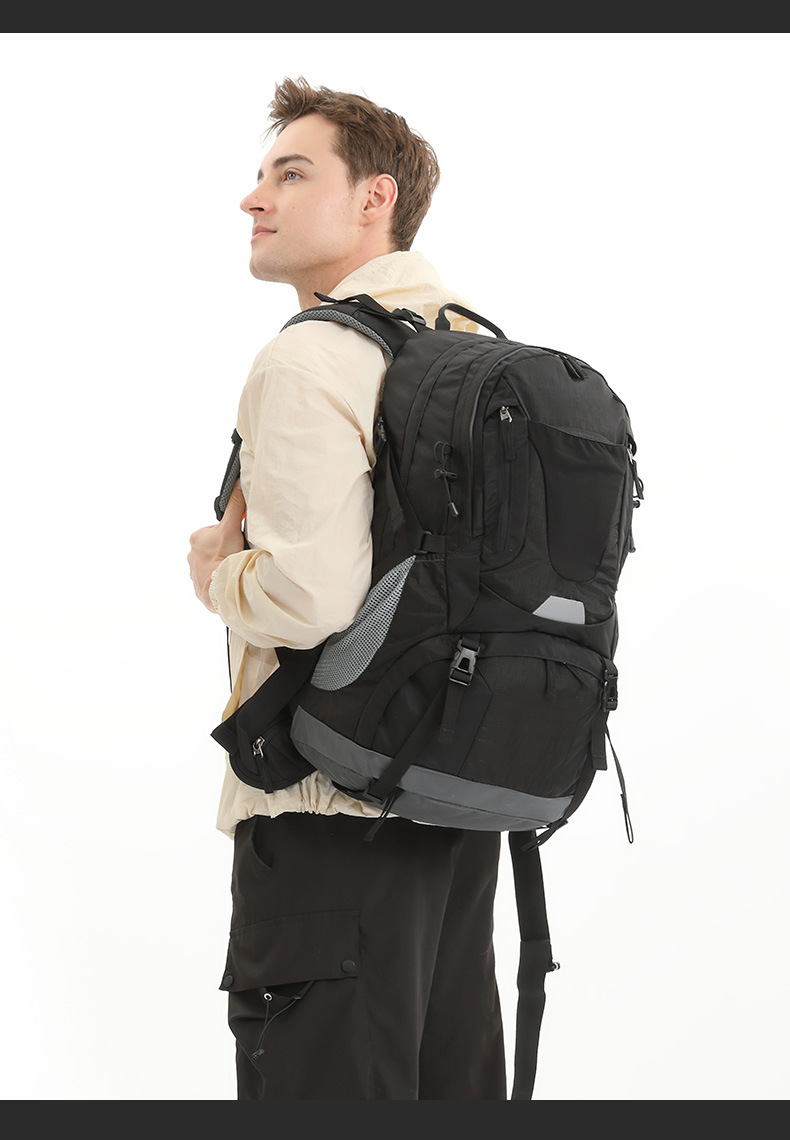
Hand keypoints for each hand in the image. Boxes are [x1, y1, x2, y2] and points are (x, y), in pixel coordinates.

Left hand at [188, 481, 246, 611]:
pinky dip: (219, 579)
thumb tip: (238, 484)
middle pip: (214, 548)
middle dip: (224, 551)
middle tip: (236, 554)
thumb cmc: (223, 557)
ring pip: (212, 565)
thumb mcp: (231, 527)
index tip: (236, 541)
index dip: (229, 535)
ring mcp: (194, 572)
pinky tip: (227, 579)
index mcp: (197, 538)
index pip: (215, 532)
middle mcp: (191, 555)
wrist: (220, 588)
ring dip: (221, 566)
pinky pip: (211, 581)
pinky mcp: (199, 587)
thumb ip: (235, 506)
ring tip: (232, 568)